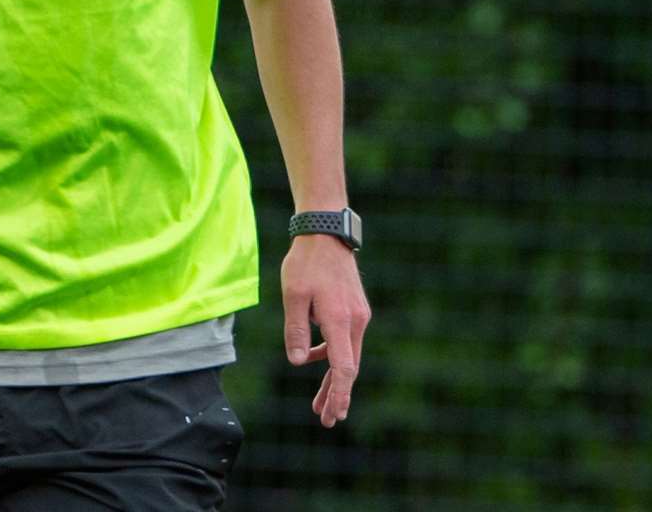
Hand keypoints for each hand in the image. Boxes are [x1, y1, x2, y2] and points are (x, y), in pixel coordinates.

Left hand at [281, 233, 370, 427]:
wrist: (326, 232)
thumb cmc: (306, 262)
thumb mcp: (293, 296)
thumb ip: (296, 331)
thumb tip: (300, 363)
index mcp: (339, 320)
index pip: (344, 367)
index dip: (338, 394)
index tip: (333, 414)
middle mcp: (355, 320)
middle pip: (348, 367)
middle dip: (337, 396)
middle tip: (328, 420)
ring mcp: (358, 314)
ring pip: (348, 355)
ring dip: (334, 379)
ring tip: (320, 403)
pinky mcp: (355, 309)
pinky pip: (345, 340)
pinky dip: (333, 355)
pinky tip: (316, 359)